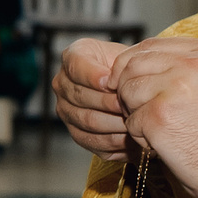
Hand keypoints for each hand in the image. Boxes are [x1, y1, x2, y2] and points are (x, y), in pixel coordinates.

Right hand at [52, 37, 133, 158]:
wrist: (134, 89)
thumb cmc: (130, 70)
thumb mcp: (127, 57)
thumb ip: (120, 65)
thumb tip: (113, 81)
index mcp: (72, 58)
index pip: (76, 67)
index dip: (93, 76)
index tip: (111, 82)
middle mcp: (63, 84)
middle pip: (80, 96)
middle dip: (108, 103)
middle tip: (130, 105)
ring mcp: (67, 110)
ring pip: (87, 120)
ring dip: (114, 122)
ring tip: (134, 120)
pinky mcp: (78, 133)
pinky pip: (93, 140)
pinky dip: (114, 140)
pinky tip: (130, 135)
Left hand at [110, 37, 197, 197]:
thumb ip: (184, 67)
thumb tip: (136, 62)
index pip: (150, 45)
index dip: (130, 63)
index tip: (124, 80)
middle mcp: (194, 62)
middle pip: (133, 64)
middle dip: (125, 88)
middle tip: (137, 110)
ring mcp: (176, 87)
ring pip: (127, 91)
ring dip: (134, 114)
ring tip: (159, 130)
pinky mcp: (160, 115)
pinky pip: (131, 121)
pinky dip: (140, 137)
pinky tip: (163, 145)